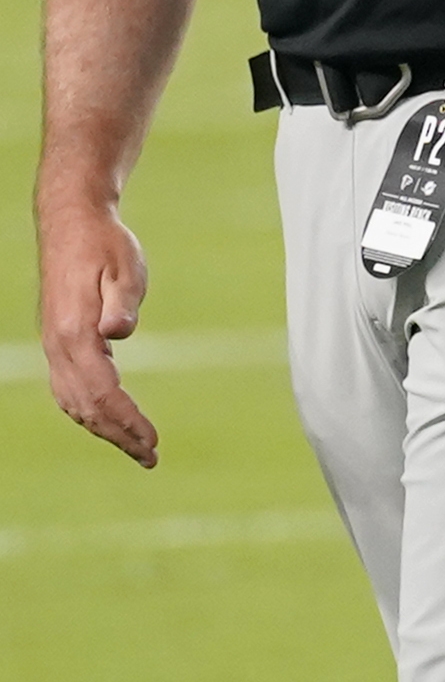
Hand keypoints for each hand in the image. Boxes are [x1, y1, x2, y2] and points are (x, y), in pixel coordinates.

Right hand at [39, 195, 157, 465]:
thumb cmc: (105, 244)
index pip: (102, 392)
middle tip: (151, 458)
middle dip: (119, 435)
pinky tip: (109, 422)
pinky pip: (68, 390)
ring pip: (74, 403)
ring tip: (137, 449)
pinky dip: (88, 413)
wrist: (72, 223)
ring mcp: (54, 346)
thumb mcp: (124, 266)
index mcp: (75, 332)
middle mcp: (58, 345)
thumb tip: (120, 332)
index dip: (128, 420)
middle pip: (87, 407)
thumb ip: (123, 301)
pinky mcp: (58, 343)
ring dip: (104, 429)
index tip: (154, 441)